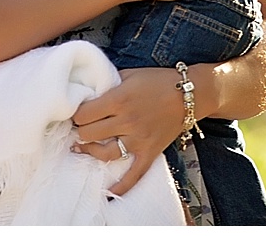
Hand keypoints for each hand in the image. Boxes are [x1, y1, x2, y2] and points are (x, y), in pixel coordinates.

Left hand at [71, 67, 187, 196]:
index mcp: (119, 99)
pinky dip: (122, 185)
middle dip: (80, 130)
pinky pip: (134, 174)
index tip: (76, 112)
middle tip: (79, 127)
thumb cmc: (158, 81)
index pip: (84, 114)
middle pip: (89, 133)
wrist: (189, 94)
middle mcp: (127, 121)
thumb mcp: (129, 74)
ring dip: (90, 151)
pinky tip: (108, 191)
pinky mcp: (149, 152)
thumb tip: (89, 91)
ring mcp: (138, 139)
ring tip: (82, 147)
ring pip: (104, 153)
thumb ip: (109, 83)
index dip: (76, 113)